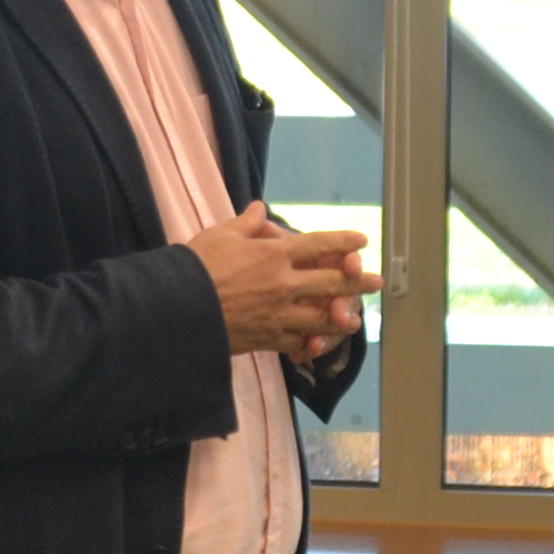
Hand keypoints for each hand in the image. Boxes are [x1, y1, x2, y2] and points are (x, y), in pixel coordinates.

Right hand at [193, 203, 364, 357]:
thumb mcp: (220, 235)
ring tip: (356, 318)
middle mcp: (285, 284)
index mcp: (275, 254)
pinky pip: (298, 343)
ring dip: (343, 317)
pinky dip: (311, 344)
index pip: (319, 244)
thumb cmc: (196, 267)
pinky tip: (318, 344)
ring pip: (322, 317)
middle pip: (331, 282)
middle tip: (376, 283)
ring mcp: (279, 315)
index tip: (361, 240)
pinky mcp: (268, 339)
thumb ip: (245, 224)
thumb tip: (259, 210)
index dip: (343, 241)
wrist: (177, 310)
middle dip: (357, 282)